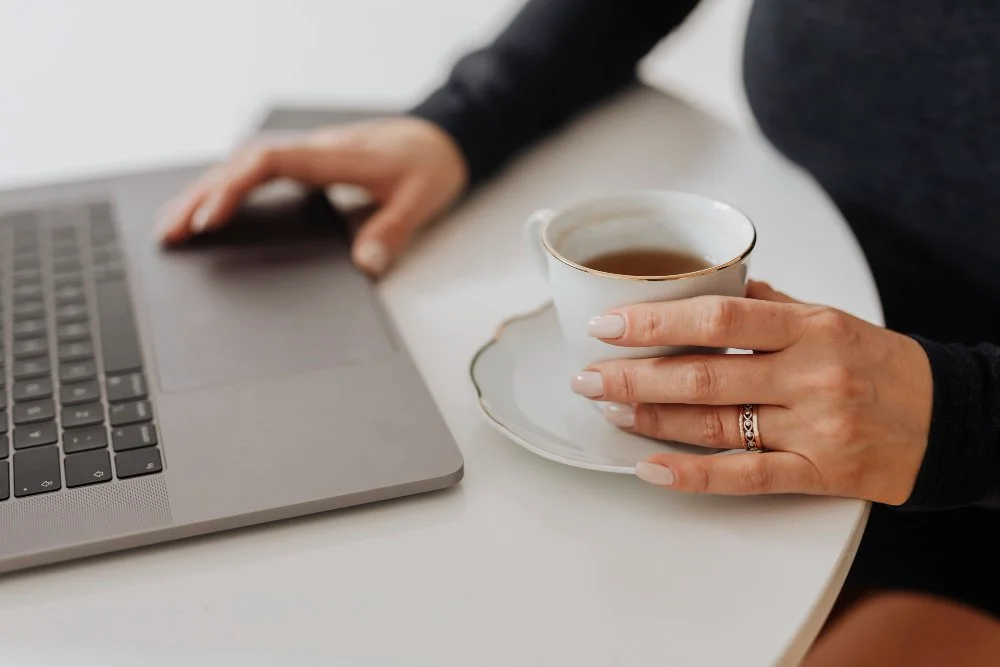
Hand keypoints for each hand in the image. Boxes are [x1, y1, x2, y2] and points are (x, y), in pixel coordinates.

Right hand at [157, 117, 467, 275]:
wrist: (444, 138)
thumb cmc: (430, 165)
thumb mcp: (421, 201)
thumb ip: (394, 232)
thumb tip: (366, 265)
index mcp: (334, 156)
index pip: (270, 164)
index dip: (235, 189)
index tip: (210, 220)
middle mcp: (314, 152)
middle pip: (243, 165)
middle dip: (202, 196)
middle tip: (169, 230)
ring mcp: (309, 157)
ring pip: (245, 167)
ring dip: (208, 192)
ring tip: (174, 224)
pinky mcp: (310, 165)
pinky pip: (259, 173)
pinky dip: (230, 191)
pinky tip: (213, 210)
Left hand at [574, 281, 933, 504]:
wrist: (948, 420)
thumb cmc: (881, 366)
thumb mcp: (830, 319)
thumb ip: (770, 306)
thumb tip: (714, 287)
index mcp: (811, 328)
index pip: (719, 318)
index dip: (655, 322)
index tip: (608, 325)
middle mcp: (811, 375)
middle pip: (704, 374)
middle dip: (634, 376)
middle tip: (588, 376)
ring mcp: (814, 429)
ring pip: (715, 424)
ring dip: (651, 419)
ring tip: (608, 410)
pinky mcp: (819, 474)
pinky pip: (746, 476)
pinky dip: (693, 475)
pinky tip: (650, 467)